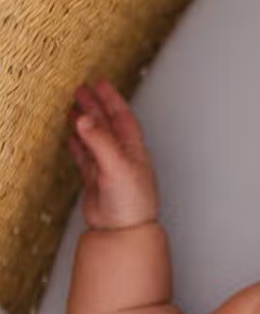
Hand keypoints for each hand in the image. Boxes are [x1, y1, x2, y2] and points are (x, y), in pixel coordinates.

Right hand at [68, 78, 159, 229]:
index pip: (123, 117)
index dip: (112, 99)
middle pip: (107, 124)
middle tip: (80, 89)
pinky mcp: (96, 180)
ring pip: (95, 139)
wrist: (124, 230)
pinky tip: (71, 136)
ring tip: (72, 107)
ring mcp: (109, 168)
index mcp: (134, 150)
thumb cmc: (132, 202)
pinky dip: (78, 144)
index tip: (100, 82)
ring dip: (85, 122)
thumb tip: (84, 118)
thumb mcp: (117, 166)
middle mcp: (123, 156)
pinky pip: (85, 156)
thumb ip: (100, 142)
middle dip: (95, 106)